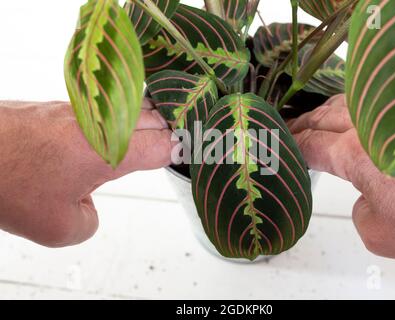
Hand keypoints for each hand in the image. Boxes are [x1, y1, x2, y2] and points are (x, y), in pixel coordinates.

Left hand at [0, 100, 172, 246]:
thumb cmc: (11, 182)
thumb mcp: (60, 227)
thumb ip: (89, 222)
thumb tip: (88, 206)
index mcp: (112, 152)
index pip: (163, 144)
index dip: (181, 148)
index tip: (191, 151)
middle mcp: (103, 124)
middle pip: (155, 117)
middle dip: (172, 126)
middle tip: (183, 136)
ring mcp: (84, 110)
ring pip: (132, 106)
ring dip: (148, 117)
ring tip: (156, 129)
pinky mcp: (65, 106)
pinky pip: (109, 106)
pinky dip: (123, 115)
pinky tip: (119, 127)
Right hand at [289, 94, 394, 264]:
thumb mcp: (379, 234)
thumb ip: (359, 210)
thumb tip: (367, 194)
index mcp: (355, 153)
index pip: (310, 143)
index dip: (292, 143)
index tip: (282, 144)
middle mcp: (373, 125)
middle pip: (325, 114)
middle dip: (305, 122)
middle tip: (293, 128)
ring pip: (351, 99)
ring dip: (330, 110)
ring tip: (320, 119)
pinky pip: (378, 102)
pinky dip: (359, 106)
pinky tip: (359, 115)